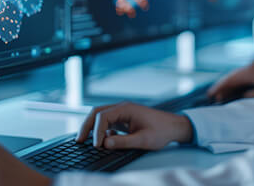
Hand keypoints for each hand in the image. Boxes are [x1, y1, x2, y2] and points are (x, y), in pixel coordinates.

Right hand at [76, 102, 192, 149]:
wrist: (174, 127)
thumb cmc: (161, 131)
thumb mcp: (143, 140)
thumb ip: (123, 142)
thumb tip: (104, 143)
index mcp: (126, 109)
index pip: (103, 116)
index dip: (96, 131)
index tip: (96, 145)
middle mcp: (122, 108)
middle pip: (97, 113)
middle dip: (86, 126)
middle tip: (78, 140)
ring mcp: (123, 113)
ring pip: (100, 116)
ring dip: (91, 127)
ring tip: (83, 141)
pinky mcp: (124, 120)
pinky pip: (107, 122)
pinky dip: (100, 130)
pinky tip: (102, 142)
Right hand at [208, 55, 253, 101]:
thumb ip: (250, 96)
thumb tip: (239, 96)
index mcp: (252, 70)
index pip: (231, 79)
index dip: (220, 87)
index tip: (211, 94)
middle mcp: (253, 62)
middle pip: (235, 74)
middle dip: (225, 85)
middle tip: (215, 95)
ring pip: (242, 72)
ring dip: (234, 82)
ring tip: (226, 92)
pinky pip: (250, 70)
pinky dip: (243, 78)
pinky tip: (242, 85)